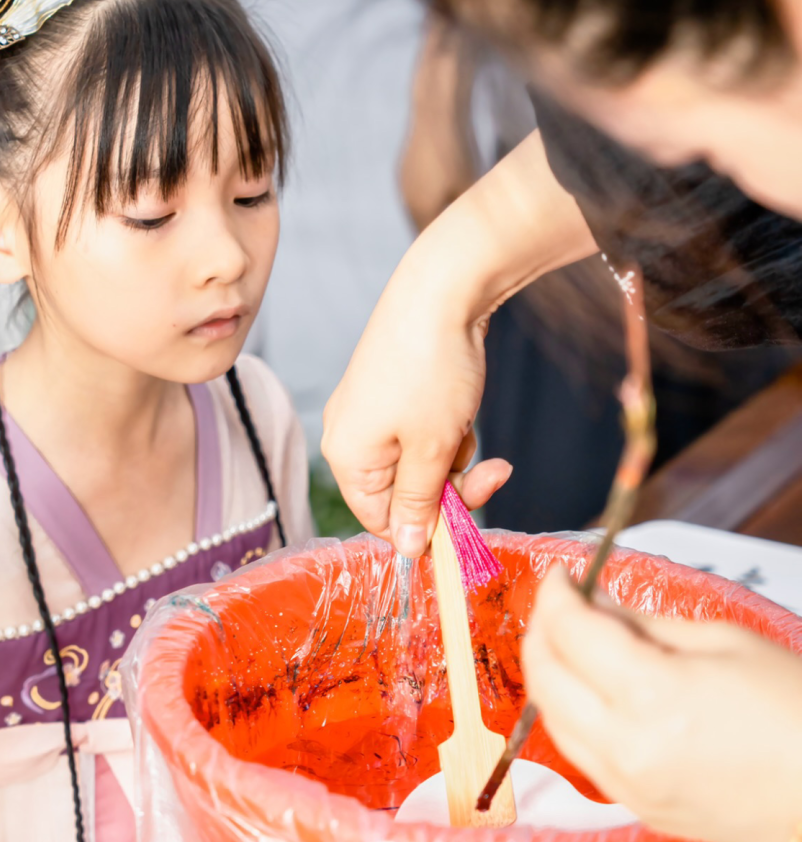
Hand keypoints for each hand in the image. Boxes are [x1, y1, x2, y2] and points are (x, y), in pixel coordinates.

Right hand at [321, 134, 594, 556]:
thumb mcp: (431, 451)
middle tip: (494, 474)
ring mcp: (369, 412)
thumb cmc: (431, 371)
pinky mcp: (392, 391)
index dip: (427, 528)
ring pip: (418, 463)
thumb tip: (405, 549)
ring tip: (470, 426)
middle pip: (402, 493)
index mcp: (347, 458)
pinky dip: (448, 430)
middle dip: (451, 488)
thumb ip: (417, 505)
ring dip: (453, 457)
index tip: (469, 524)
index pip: (381, 522)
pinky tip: (463, 408)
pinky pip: (422, 433)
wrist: (441, 291)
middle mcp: (348, 437)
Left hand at [522, 565, 801, 841]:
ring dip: (551, 676)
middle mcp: (627, 748)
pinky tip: (594, 693)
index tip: (563, 575)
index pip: (570, 632)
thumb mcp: (724, 642)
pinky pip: (582, 756)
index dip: (557, 594)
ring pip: (552, 722)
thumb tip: (596, 604)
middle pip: (544, 679)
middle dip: (542, 631)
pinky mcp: (639, 811)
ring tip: (573, 644)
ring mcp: (629, 788)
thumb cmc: (799, 711)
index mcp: (652, 696)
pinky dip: (573, 717)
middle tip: (560, 604)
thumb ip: (645, 624)